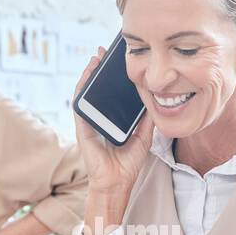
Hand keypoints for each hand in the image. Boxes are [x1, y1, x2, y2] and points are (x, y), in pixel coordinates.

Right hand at [73, 48, 153, 196]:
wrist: (117, 182)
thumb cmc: (128, 163)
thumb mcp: (144, 136)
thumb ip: (147, 118)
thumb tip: (155, 98)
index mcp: (114, 119)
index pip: (113, 93)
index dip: (115, 77)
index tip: (120, 60)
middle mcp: (101, 117)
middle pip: (98, 89)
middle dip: (100, 69)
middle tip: (106, 52)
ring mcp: (90, 121)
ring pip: (87, 93)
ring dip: (89, 74)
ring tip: (95, 58)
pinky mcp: (82, 127)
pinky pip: (80, 104)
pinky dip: (82, 88)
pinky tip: (87, 75)